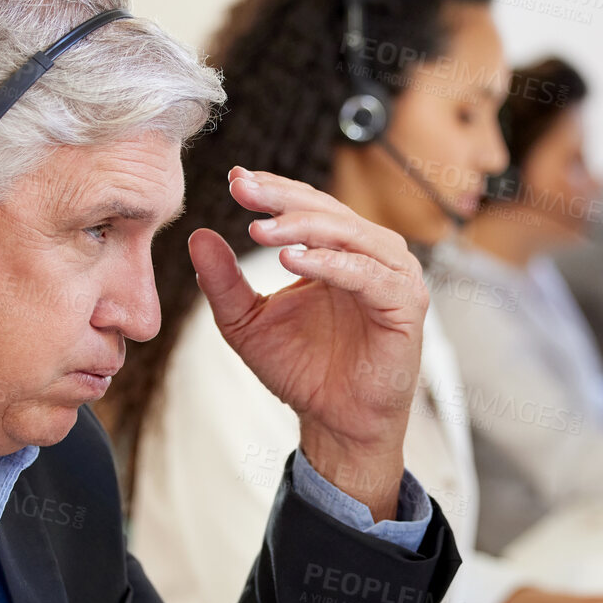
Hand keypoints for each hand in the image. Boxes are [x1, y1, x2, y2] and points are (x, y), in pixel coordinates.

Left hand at [189, 167, 427, 519]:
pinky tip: (293, 261)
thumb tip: (197, 236)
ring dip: (303, 227)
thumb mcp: (247, 323)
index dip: (272, 190)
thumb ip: (224, 282)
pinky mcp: (405, 304)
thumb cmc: (302, 371)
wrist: (336, 421)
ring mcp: (392, 276)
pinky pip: (368, 275)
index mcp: (338, 250)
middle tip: (243, 190)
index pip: (307, 206)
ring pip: (348, 234)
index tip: (234, 180)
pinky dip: (331, 264)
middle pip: (326, 210)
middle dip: (282, 199)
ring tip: (260, 230)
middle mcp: (370, 254)